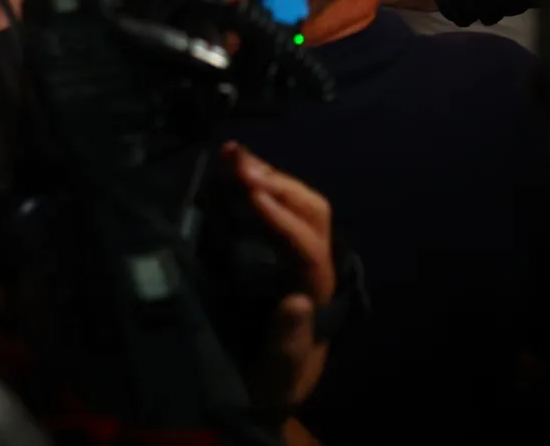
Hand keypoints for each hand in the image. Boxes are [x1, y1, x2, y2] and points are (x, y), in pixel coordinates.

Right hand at [228, 143, 336, 412]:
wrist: (260, 394)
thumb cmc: (267, 387)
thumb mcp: (276, 380)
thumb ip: (287, 348)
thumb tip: (297, 302)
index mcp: (318, 295)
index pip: (309, 248)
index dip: (282, 219)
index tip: (250, 193)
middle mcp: (316, 269)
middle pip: (312, 213)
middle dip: (276, 182)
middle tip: (234, 160)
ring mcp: (300, 256)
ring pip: (299, 204)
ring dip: (267, 175)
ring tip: (231, 154)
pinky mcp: (280, 252)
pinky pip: (279, 210)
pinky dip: (258, 185)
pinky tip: (232, 170)